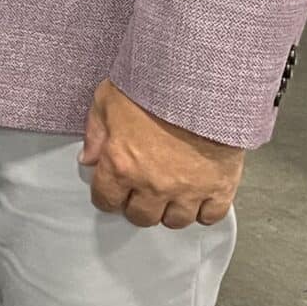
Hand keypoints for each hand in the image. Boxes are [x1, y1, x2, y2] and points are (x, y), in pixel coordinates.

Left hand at [79, 80, 243, 228]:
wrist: (201, 85)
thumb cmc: (152, 88)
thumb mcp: (107, 100)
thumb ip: (95, 133)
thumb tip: (87, 159)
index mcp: (121, 165)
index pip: (106, 200)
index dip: (107, 196)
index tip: (112, 190)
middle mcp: (153, 185)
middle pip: (141, 217)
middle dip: (137, 206)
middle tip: (140, 192)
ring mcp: (188, 190)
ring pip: (175, 221)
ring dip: (169, 211)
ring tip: (169, 195)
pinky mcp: (219, 188)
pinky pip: (210, 217)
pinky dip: (204, 211)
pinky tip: (198, 198)